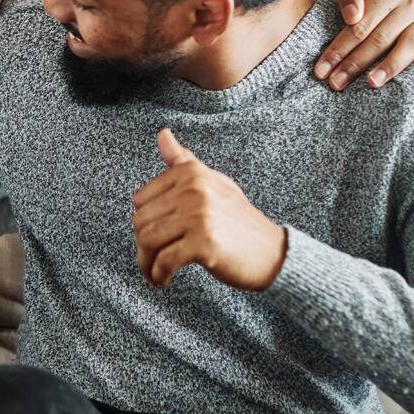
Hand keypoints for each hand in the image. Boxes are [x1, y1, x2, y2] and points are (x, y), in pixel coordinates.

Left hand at [131, 129, 286, 290]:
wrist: (272, 252)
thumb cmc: (238, 219)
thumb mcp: (212, 182)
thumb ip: (183, 161)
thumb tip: (162, 133)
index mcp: (191, 173)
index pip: (141, 199)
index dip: (142, 221)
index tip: (152, 235)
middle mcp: (194, 190)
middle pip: (141, 221)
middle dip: (141, 245)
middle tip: (151, 259)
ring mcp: (199, 216)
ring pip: (148, 241)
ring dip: (146, 263)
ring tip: (154, 272)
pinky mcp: (204, 243)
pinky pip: (165, 261)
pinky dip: (159, 275)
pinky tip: (164, 280)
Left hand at [314, 0, 413, 89]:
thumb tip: (353, 17)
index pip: (358, 27)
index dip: (338, 49)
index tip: (321, 70)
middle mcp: (408, 5)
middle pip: (379, 41)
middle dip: (354, 64)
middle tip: (335, 83)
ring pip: (407, 47)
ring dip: (389, 67)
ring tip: (371, 83)